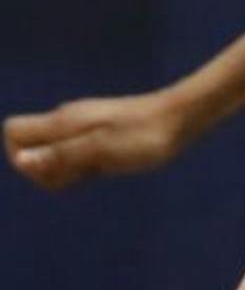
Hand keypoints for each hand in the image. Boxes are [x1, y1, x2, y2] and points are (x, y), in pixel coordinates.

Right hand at [5, 84, 206, 188]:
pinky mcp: (98, 135)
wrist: (183, 118)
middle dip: (43, 169)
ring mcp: (83, 127)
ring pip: (52, 155)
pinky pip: (74, 156)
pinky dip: (82, 167)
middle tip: (81, 171)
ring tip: (98, 168)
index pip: (13, 132)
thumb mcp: (102, 149)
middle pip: (29, 148)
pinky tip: (105, 167)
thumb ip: (61, 155)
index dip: (19, 157)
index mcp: (63, 120)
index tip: (52, 169)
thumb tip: (21, 161)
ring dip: (64, 171)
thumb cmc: (145, 135)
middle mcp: (68, 120)